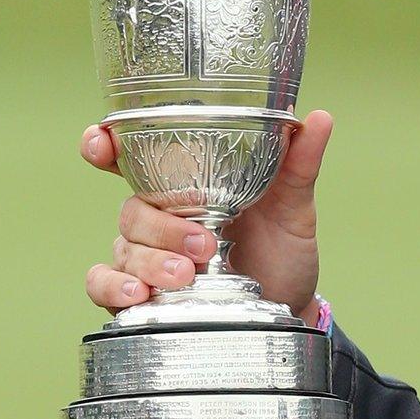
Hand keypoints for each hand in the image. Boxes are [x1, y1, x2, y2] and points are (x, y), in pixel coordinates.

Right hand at [81, 108, 332, 322]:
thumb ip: (299, 162)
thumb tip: (319, 117)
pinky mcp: (142, 292)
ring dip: (150, 261)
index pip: (130, 154)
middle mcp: (159, 215)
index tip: (100, 142)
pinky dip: (114, 287)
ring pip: (123, 247)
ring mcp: (147, 254)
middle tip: (204, 245)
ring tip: (186, 276)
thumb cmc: (283, 245)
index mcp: (185, 183)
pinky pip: (103, 285)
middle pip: (132, 208)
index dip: (104, 143)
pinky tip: (138, 295)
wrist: (290, 300)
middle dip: (163, 227)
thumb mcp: (294, 204)